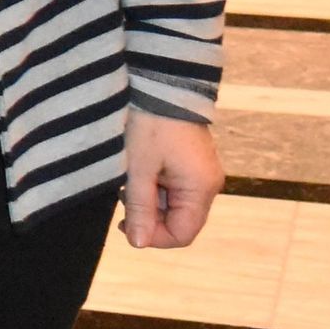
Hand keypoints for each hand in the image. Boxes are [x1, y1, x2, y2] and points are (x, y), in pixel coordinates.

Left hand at [122, 109, 222, 248]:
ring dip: (147, 201)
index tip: (125, 225)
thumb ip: (140, 208)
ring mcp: (200, 174)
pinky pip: (172, 188)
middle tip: (123, 198)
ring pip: (172, 205)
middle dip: (148, 217)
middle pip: (179, 221)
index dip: (154, 238)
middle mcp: (207, 185)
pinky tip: (136, 172)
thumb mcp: (139, 169)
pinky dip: (152, 187)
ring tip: (128, 180)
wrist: (161, 85)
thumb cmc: (150, 124)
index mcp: (201, 188)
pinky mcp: (190, 164)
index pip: (183, 234)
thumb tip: (138, 243)